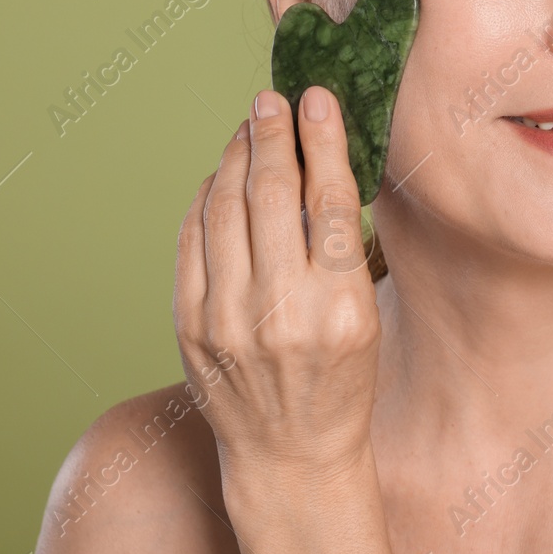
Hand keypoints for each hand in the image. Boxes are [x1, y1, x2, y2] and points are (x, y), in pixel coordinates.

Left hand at [173, 86, 381, 486]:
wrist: (290, 455)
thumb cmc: (340, 379)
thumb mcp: (364, 315)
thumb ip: (337, 245)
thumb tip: (314, 158)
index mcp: (340, 309)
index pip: (327, 202)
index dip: (320, 140)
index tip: (315, 99)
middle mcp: (282, 314)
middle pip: (270, 195)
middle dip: (269, 134)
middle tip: (270, 99)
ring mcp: (227, 322)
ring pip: (223, 209)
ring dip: (233, 158)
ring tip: (247, 130)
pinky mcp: (188, 327)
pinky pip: (191, 241)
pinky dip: (204, 199)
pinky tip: (219, 179)